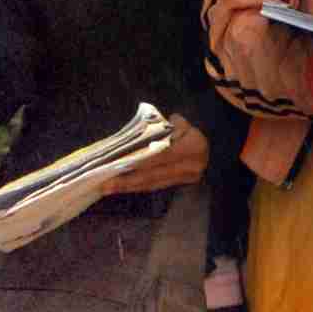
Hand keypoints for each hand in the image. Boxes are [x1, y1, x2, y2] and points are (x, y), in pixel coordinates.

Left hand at [93, 114, 208, 195]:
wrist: (207, 144)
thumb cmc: (188, 130)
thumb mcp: (180, 123)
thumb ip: (163, 128)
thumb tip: (146, 135)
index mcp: (192, 147)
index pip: (158, 157)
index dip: (136, 163)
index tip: (115, 166)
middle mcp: (191, 166)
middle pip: (152, 175)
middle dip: (127, 181)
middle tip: (104, 184)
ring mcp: (187, 177)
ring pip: (153, 183)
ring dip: (129, 187)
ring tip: (109, 188)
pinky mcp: (182, 183)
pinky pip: (156, 185)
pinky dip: (138, 186)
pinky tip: (123, 187)